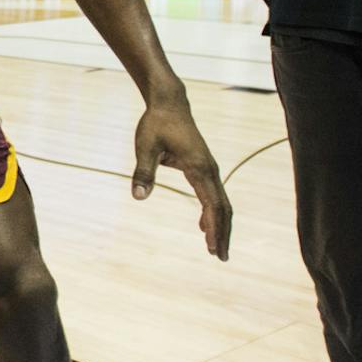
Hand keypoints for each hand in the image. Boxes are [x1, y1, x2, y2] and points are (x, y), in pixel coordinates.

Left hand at [132, 95, 231, 259]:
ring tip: (215, 249)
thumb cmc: (157, 124)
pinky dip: (211, 212)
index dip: (214, 228)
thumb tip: (138, 197)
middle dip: (223, 233)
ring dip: (220, 224)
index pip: (212, 205)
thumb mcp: (145, 147)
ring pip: (220, 202)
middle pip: (223, 208)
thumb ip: (143, 171)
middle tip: (220, 257)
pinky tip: (204, 225)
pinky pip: (212, 194)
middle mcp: (209, 170)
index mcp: (199, 168)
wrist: (169, 104)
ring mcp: (209, 169)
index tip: (213, 249)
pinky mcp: (203, 167)